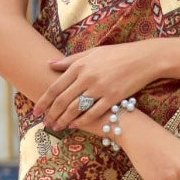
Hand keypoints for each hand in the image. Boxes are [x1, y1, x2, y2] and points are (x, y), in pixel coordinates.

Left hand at [32, 43, 166, 133]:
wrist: (143, 58)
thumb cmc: (117, 54)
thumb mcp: (92, 52)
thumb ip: (70, 60)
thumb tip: (49, 64)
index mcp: (80, 65)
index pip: (56, 86)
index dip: (44, 100)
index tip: (36, 110)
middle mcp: (87, 77)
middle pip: (63, 100)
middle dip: (51, 113)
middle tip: (44, 123)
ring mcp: (100, 88)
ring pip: (76, 108)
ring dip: (64, 119)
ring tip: (56, 127)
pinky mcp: (113, 97)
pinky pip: (94, 112)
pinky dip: (82, 120)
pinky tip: (74, 125)